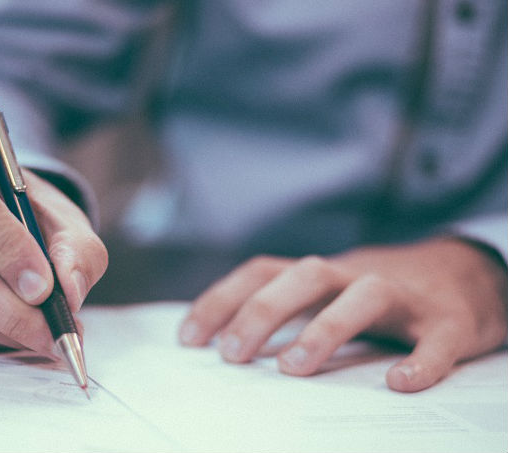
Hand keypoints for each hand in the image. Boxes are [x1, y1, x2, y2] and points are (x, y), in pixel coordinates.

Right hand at [0, 141, 107, 355]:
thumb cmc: (31, 218)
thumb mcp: (66, 222)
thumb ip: (77, 251)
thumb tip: (69, 290)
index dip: (7, 249)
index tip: (44, 288)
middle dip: (10, 309)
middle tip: (53, 332)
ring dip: (2, 329)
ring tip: (45, 335)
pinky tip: (12, 332)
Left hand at [179, 239, 506, 391]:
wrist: (468, 273)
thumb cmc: (381, 293)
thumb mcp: (329, 292)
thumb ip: (288, 308)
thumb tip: (226, 342)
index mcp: (322, 274)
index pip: (262, 272)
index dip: (222, 299)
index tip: (189, 338)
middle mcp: (357, 275)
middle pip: (306, 276)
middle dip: (263, 311)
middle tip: (231, 354)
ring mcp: (406, 296)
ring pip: (366, 295)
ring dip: (326, 328)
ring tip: (292, 368)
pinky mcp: (450, 320)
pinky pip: (438, 338)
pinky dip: (421, 361)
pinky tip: (400, 384)